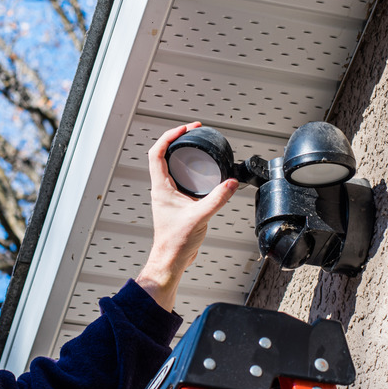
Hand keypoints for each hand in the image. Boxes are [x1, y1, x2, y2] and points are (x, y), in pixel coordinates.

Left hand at [135, 122, 238, 310]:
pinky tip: (202, 172)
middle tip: (192, 130)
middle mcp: (162, 189)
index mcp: (161, 188)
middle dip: (177, 139)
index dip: (169, 136)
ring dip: (181, 153)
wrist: (171, 260)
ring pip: (171, 166)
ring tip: (195, 143)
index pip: (157, 152)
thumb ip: (216, 199)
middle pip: (163, 154)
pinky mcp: (177, 203)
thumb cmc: (175, 242)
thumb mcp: (199, 216)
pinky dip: (189, 169)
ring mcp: (168, 195)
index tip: (185, 128)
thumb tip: (230, 183)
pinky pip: (180, 178)